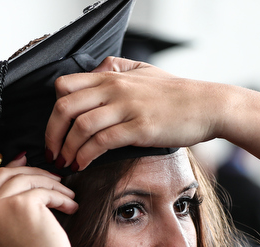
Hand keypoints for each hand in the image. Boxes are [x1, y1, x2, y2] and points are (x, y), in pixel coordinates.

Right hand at [0, 155, 77, 246]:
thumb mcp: (6, 242)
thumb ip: (2, 217)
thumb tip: (18, 181)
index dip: (8, 173)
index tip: (27, 165)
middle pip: (2, 176)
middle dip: (31, 172)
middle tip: (53, 175)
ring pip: (25, 179)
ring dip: (51, 184)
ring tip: (68, 194)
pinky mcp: (20, 205)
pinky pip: (44, 190)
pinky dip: (61, 196)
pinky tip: (71, 207)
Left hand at [45, 57, 223, 169]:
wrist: (207, 105)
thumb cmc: (178, 93)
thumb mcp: (145, 71)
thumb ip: (119, 68)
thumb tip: (99, 69)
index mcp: (111, 76)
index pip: (65, 86)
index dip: (53, 111)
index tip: (55, 131)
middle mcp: (114, 89)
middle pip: (64, 107)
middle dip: (51, 134)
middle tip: (52, 152)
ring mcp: (126, 108)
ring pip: (80, 126)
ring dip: (67, 149)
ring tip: (66, 163)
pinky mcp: (139, 128)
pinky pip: (101, 142)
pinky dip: (86, 155)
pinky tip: (83, 164)